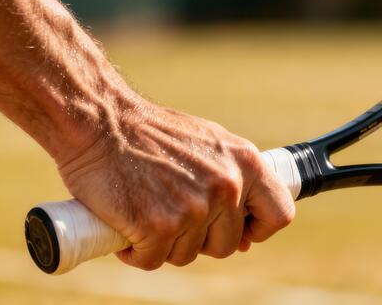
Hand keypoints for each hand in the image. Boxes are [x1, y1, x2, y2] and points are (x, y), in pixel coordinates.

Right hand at [56, 100, 294, 269]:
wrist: (102, 121)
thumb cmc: (152, 135)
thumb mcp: (208, 146)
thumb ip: (233, 183)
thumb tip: (247, 239)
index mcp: (246, 162)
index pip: (280, 214)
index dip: (258, 230)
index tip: (238, 232)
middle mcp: (227, 185)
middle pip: (226, 245)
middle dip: (198, 239)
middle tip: (171, 212)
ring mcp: (194, 207)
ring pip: (187, 256)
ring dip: (164, 243)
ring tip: (146, 207)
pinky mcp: (159, 225)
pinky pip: (153, 261)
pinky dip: (135, 251)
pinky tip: (127, 221)